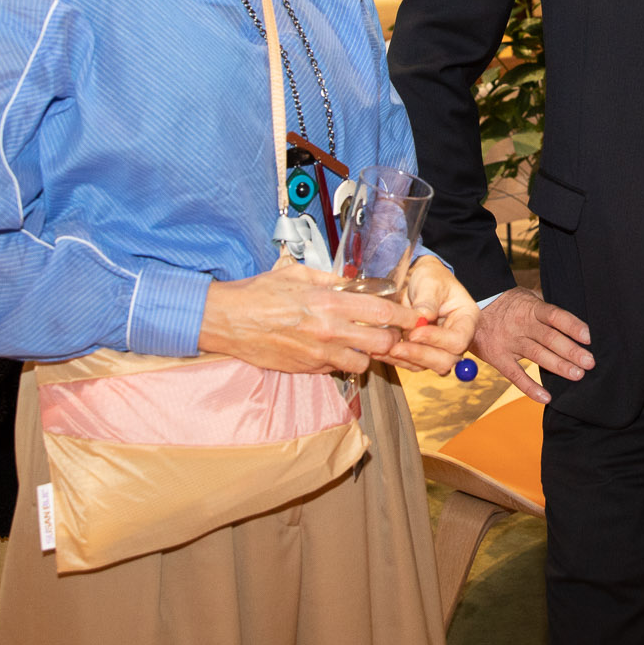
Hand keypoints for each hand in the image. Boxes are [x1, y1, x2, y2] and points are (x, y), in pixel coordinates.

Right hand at [199, 259, 423, 374]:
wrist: (227, 320)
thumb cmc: (260, 293)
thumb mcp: (299, 275)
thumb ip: (331, 280)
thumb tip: (354, 283)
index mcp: (330, 303)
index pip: (382, 313)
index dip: (405, 317)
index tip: (415, 317)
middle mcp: (328, 331)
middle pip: (381, 344)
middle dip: (392, 340)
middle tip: (392, 333)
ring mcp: (318, 354)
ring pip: (362, 363)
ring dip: (367, 355)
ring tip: (361, 343)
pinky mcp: (306, 369)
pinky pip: (336, 369)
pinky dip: (342, 362)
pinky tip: (335, 349)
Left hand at [374, 256, 479, 375]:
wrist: (417, 280)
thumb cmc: (430, 277)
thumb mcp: (430, 281)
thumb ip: (428, 299)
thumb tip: (423, 318)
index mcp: (466, 319)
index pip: (458, 340)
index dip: (438, 340)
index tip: (415, 332)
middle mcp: (456, 337)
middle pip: (446, 360)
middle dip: (421, 355)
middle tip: (397, 347)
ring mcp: (439, 347)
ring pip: (427, 366)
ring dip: (406, 360)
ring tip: (386, 349)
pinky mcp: (422, 352)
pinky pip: (411, 363)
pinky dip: (396, 360)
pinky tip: (381, 351)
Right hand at [470, 287, 593, 405]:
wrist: (474, 306)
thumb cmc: (508, 303)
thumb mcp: (527, 297)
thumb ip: (546, 309)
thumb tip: (573, 320)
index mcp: (531, 308)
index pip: (555, 316)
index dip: (572, 326)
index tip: (588, 337)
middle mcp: (522, 325)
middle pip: (550, 338)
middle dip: (571, 351)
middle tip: (590, 362)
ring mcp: (510, 342)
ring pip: (537, 355)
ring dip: (558, 366)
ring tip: (577, 375)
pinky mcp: (498, 357)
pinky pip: (515, 374)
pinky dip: (530, 387)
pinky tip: (546, 397)